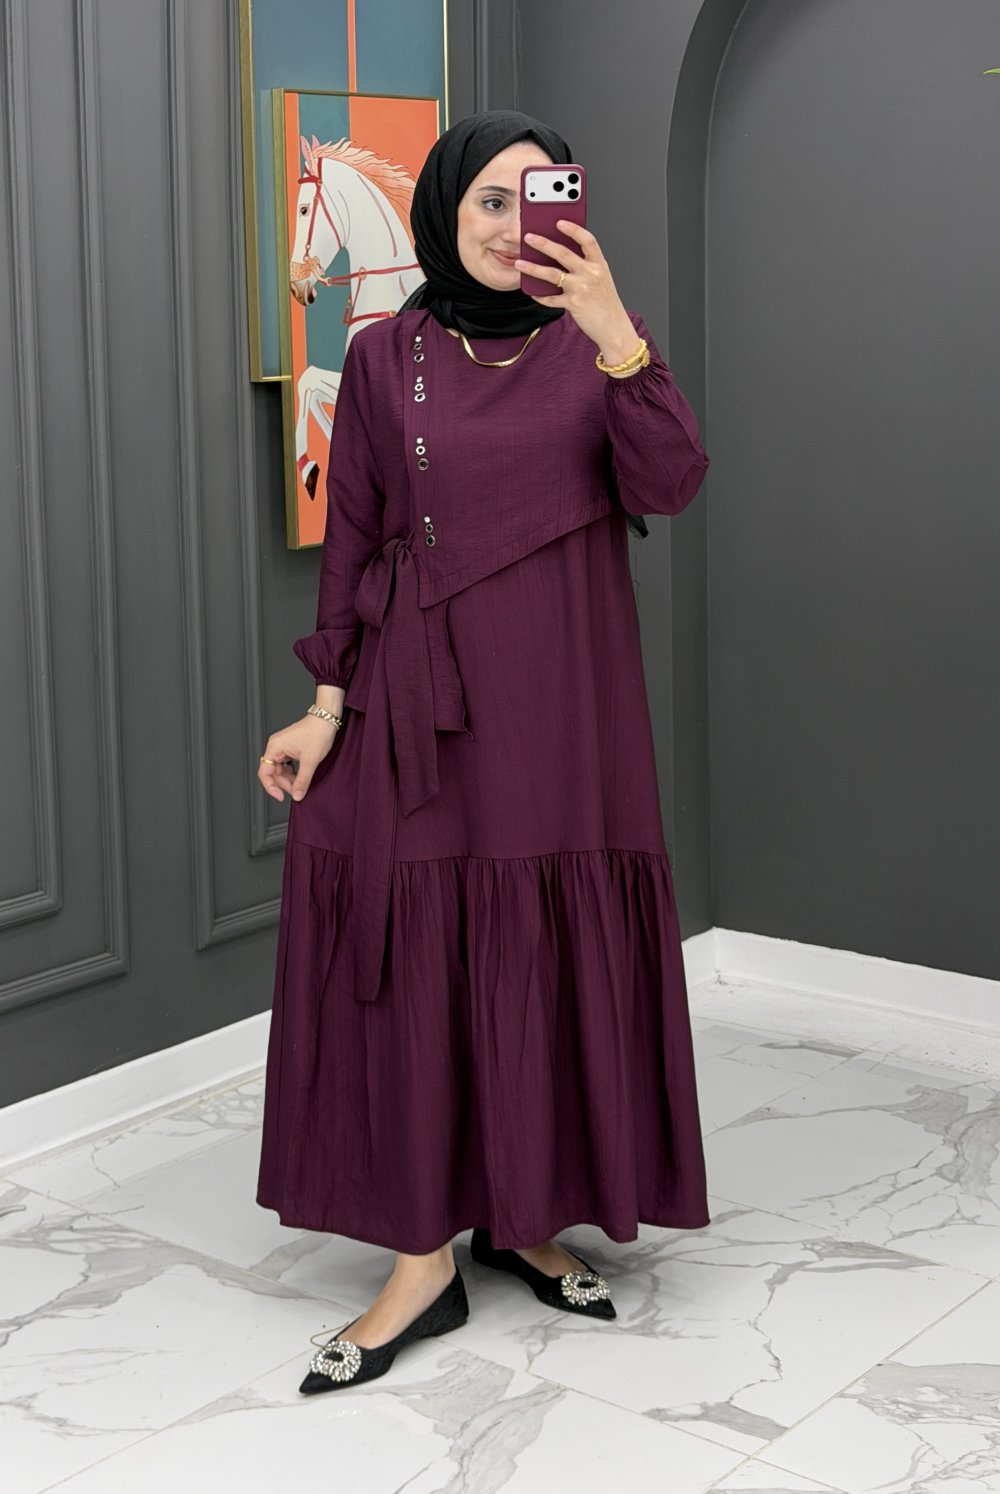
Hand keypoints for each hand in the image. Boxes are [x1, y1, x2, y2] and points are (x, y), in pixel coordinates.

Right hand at [257, 715, 338, 802]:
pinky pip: (287, 765)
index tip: (281, 797)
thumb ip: (302, 780)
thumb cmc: (318, 733)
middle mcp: (275, 747)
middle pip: (273, 773)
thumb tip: (297, 796)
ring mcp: (282, 747)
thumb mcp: (310, 761)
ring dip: (290, 779)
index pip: (264, 772)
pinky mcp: (290, 748)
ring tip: (301, 785)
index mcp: (274, 747)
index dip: (271, 787)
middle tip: (298, 792)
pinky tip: (302, 777)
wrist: (327, 719)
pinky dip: (293, 773)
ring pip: (280, 770)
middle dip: (285, 784)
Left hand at [514, 220, 637, 360]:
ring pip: (552, 274)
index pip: (587, 240)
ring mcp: (581, 289)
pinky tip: (532, 292)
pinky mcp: (573, 304)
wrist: (614, 328)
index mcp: (599, 264)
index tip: (559, 222)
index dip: (573, 229)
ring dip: (532, 267)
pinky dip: (540, 295)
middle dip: (543, 243)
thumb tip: (558, 255)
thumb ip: (585, 265)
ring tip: (519, 263)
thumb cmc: (606, 302)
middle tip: (528, 237)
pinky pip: (550, 298)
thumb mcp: (601, 279)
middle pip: (563, 253)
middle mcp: (591, 274)